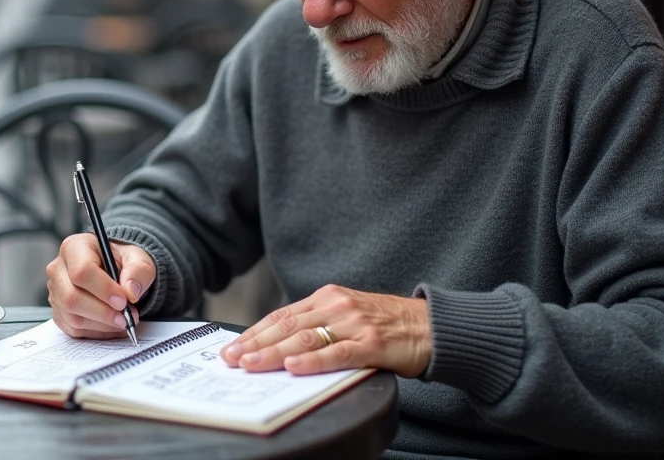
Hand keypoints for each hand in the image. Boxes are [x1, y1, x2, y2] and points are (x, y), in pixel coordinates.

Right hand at [47, 234, 155, 338]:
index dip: (104, 289)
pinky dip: (97, 332)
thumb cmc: (123, 261)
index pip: (82, 271)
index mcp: (74, 247)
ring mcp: (56, 292)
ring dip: (102, 325)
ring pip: (72, 317)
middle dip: (103, 312)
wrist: (116, 270)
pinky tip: (113, 326)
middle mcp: (59, 269)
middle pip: (72, 297)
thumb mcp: (138, 258)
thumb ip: (138, 271)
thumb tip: (130, 291)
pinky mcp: (59, 312)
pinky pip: (74, 329)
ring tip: (124, 321)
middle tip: (126, 318)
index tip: (123, 300)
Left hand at [220, 284, 432, 376]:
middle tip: (231, 359)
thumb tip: (280, 346)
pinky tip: (292, 367)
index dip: (254, 332)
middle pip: (286, 326)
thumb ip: (319, 325)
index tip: (233, 347)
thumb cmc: (387, 325)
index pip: (282, 316)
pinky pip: (336, 353)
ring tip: (251, 364)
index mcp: (327, 297)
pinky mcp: (372, 344)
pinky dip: (312, 361)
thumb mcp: (348, 316)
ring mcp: (354, 324)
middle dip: (255, 343)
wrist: (432, 325)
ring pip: (305, 338)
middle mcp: (336, 306)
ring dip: (273, 353)